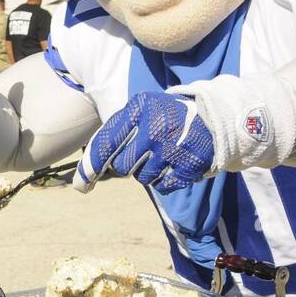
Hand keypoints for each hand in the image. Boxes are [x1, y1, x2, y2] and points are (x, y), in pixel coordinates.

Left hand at [74, 91, 214, 194]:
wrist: (213, 117)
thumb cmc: (165, 117)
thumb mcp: (140, 111)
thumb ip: (114, 133)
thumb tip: (85, 173)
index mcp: (139, 109)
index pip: (106, 143)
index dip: (90, 167)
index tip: (82, 185)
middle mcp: (155, 127)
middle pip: (122, 166)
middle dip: (127, 166)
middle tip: (142, 154)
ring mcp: (173, 147)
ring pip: (142, 178)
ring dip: (147, 172)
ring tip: (161, 155)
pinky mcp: (189, 165)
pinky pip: (162, 187)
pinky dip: (165, 181)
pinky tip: (174, 165)